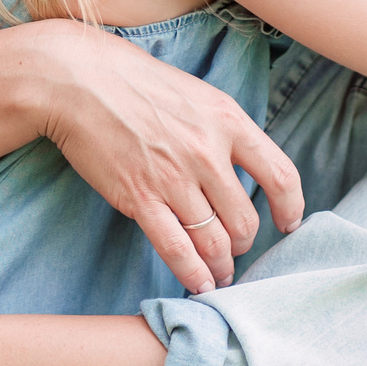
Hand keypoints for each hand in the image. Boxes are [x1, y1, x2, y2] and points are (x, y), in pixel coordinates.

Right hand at [19, 21, 304, 294]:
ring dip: (221, 265)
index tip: (287, 223)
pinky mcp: (141, 198)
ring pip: (215, 241)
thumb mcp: (195, 93)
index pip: (279, 175)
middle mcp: (207, 152)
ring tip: (220, 275)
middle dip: (244, 242)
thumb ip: (221, 128)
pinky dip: (192, 274)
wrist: (76, 80)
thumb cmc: (133, 80)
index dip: (289, 207)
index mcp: (227, 120)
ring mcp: (174, 178)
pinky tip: (199, 284)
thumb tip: (241, 166)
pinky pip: (177, 249)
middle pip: (245, 219)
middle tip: (235, 248)